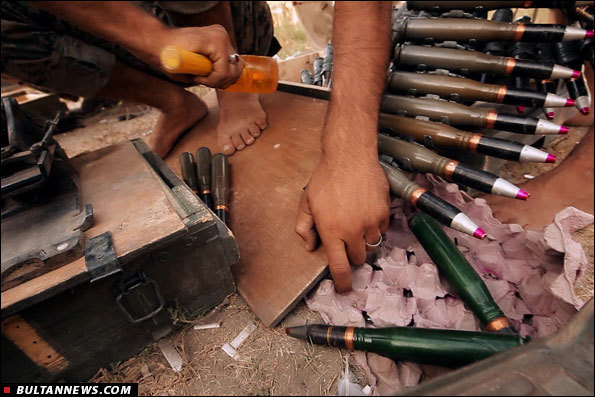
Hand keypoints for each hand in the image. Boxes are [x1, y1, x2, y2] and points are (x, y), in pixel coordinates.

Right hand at [142, 25, 244, 88]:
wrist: (155, 45)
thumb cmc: (172, 58)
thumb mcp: (198, 66)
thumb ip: (213, 71)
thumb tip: (227, 82)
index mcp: (220, 40)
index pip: (235, 64)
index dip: (225, 79)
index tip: (206, 80)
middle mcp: (222, 36)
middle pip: (238, 68)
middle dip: (224, 82)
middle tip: (205, 82)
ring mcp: (220, 37)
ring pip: (231, 71)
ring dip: (216, 82)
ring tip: (199, 78)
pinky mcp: (216, 42)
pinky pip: (222, 71)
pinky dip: (212, 80)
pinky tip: (197, 76)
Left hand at [295, 150, 389, 292]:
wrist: (350, 156)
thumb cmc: (326, 177)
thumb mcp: (306, 202)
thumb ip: (304, 227)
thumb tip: (310, 246)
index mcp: (331, 231)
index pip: (339, 267)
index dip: (343, 282)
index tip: (345, 288)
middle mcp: (352, 230)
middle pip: (358, 258)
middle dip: (352, 255)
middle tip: (346, 241)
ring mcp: (370, 222)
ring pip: (371, 244)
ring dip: (363, 240)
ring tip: (355, 222)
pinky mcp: (384, 212)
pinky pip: (382, 229)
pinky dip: (374, 226)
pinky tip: (365, 212)